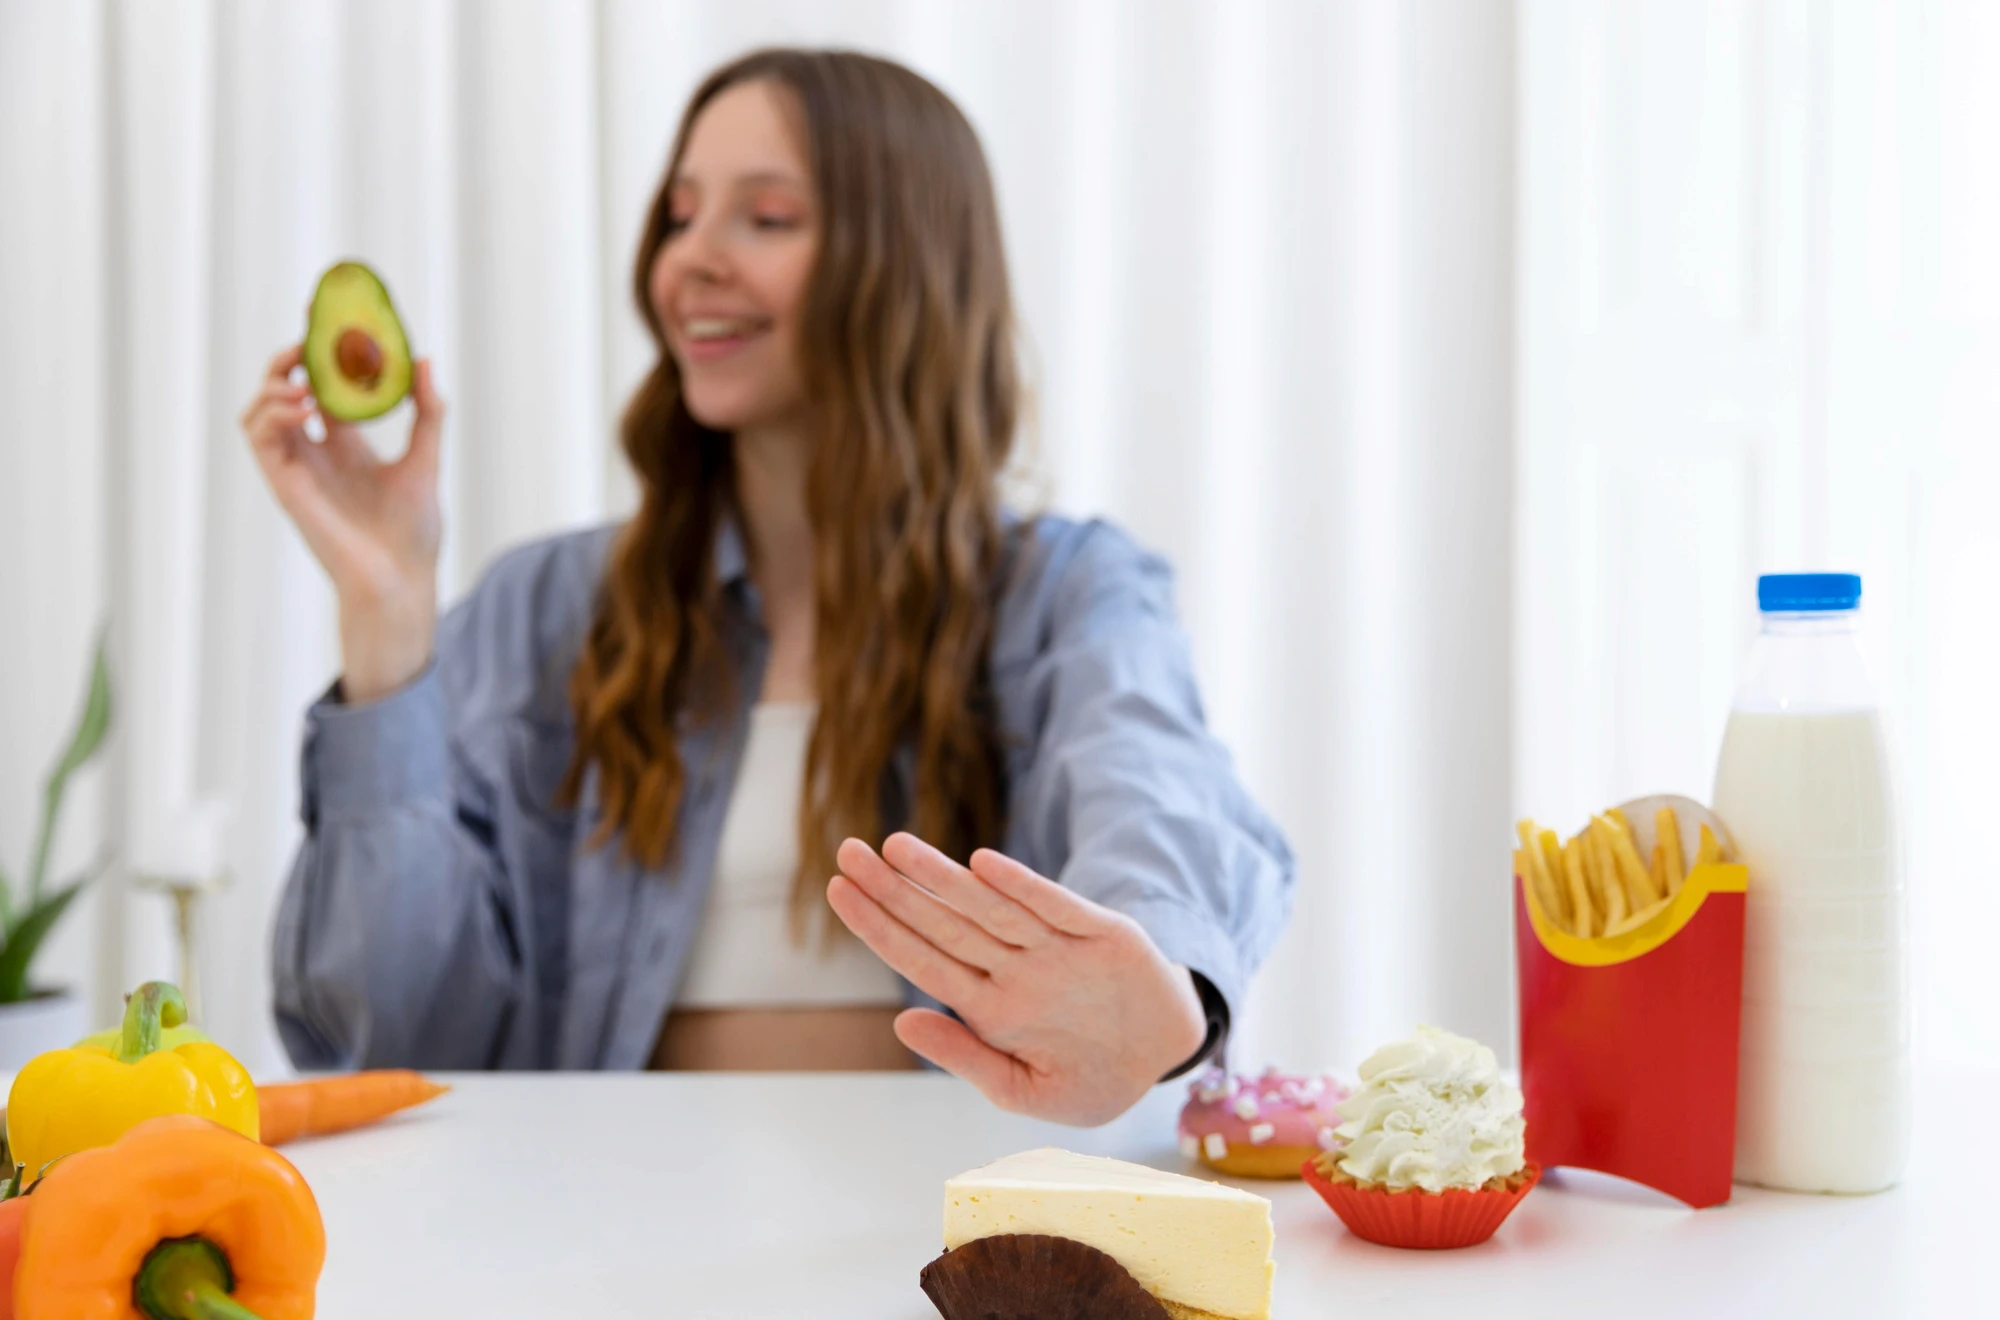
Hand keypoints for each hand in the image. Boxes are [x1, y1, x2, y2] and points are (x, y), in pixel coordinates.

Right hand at [239, 344, 444, 701]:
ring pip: (259, 410)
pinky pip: (260, 438)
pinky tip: (304, 408)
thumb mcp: (426, 459)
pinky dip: (273, 414)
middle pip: (285, 390)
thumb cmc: (414, 532)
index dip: (317, 350)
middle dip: (288, 358)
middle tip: (308, 339)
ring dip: (273, 385)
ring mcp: (298, 467)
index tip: (322, 315)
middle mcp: (317, 452)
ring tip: (303, 381)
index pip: (323, 385)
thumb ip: (427, 411)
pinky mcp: (285, 484)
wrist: (400, 578)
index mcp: (347, 444)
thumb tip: (425, 360)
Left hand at [827, 834, 1207, 1126]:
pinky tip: (984, 867)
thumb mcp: (1024, 1092)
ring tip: (895, 847)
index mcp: (990, 1006)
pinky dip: (1023, 887)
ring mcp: (1055, 948)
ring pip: (989, 907)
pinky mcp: (1101, 933)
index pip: (921, 957)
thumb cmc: (1090, 1078)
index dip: (878, 926)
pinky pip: (1056, 907)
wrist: (1166, 1061)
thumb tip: (902, 1020)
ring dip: (943, 877)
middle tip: (847, 852)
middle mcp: (1014, 968)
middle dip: (894, 889)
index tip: (838, 892)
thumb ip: (966, 1056)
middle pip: (943, 922)